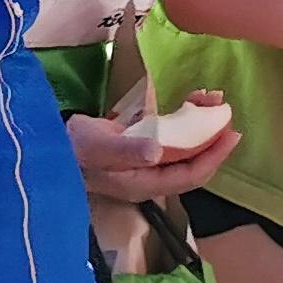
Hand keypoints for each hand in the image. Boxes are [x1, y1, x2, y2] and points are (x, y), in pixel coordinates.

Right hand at [67, 88, 240, 203]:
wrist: (50, 144)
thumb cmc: (73, 149)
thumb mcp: (99, 149)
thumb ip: (127, 151)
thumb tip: (157, 152)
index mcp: (145, 184)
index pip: (191, 175)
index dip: (214, 156)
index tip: (232, 133)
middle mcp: (151, 176)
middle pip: (193, 161)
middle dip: (212, 137)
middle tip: (225, 110)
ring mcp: (146, 162)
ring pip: (185, 146)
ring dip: (200, 124)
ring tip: (209, 98)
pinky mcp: (141, 146)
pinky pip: (172, 135)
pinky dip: (183, 118)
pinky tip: (190, 100)